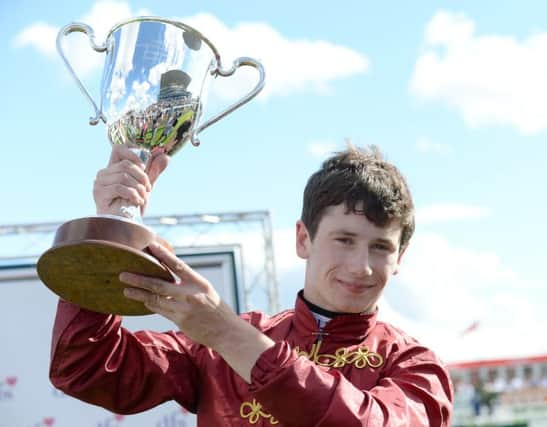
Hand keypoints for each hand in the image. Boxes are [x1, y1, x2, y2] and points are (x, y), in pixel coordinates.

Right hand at [93, 145, 168, 214]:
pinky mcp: (99, 193)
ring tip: (142, 198)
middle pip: (126, 164)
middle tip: (148, 189)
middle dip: (142, 177)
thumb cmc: (132, 206)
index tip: (144, 166)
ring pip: (124, 176)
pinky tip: (136, 202)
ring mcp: (99, 183)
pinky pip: (119, 188)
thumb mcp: (145, 186)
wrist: (126, 225)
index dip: (133, 152)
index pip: (118, 148)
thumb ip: (153, 171)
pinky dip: (132, 194)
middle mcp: (104, 173)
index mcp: (113, 168)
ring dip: (138, 189)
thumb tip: (165, 156)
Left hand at [120, 243, 274, 381]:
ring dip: (139, 294)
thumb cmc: (215, 308)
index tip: (150, 246)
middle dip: (139, 279)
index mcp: (199, 282)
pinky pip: (160, 310)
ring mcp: (184, 308)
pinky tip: (141, 301)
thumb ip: (189, 283)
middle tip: (124, 274)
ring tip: (125, 290)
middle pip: (159, 284)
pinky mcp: (180, 321)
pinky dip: (150, 304)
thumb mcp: (206, 290)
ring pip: (155, 299)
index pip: (178, 265)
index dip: (164, 255)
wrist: (226, 331)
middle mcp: (191, 294)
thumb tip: (169, 272)